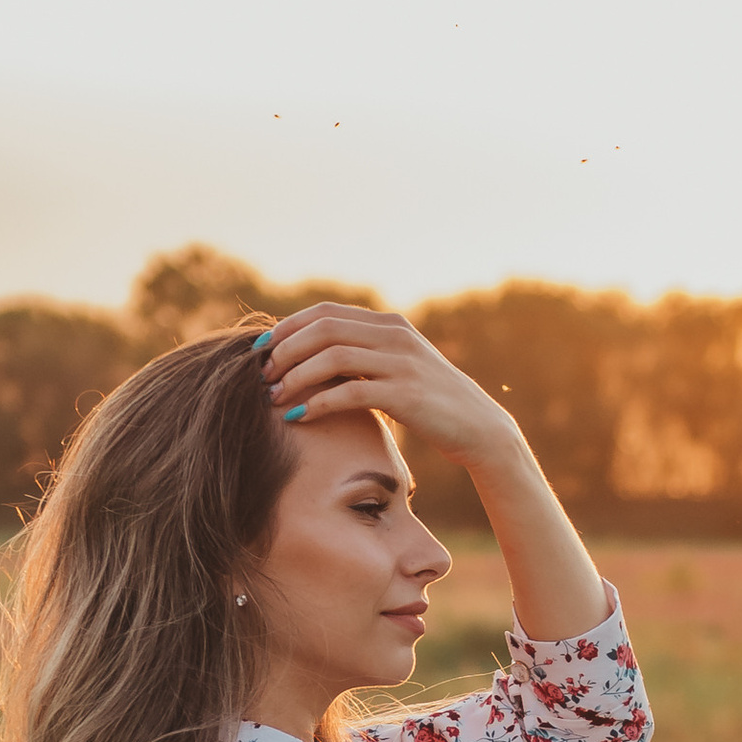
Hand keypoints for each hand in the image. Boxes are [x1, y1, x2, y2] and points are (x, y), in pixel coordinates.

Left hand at [260, 306, 518, 470]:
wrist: (479, 428)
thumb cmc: (432, 403)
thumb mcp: (398, 368)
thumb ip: (365, 356)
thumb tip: (316, 359)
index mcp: (388, 323)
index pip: (325, 313)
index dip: (288, 328)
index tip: (262, 349)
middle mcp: (394, 335)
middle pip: (323, 329)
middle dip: (285, 351)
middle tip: (262, 374)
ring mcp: (401, 362)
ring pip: (332, 357)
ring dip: (295, 376)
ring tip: (274, 396)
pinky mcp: (405, 394)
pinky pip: (349, 393)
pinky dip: (317, 403)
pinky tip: (297, 416)